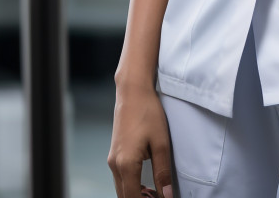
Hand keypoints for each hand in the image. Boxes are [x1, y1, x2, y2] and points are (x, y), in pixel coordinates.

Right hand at [107, 83, 173, 197]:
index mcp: (126, 164)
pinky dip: (130, 185)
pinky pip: (120, 177)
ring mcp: (112, 159)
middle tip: (159, 197)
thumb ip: (163, 172)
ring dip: (135, 194)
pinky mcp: (114, 153)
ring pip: (121, 188)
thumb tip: (166, 195)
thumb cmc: (148, 113)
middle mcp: (115, 165)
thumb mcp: (161, 142)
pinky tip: (145, 184)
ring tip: (154, 194)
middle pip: (125, 196)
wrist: (133, 91)